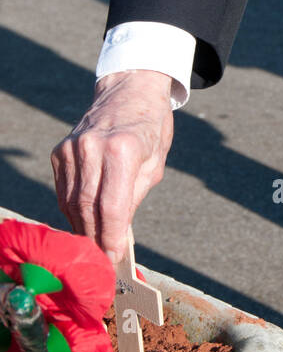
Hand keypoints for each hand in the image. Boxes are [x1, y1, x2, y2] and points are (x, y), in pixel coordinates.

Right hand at [51, 70, 174, 262]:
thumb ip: (133, 198)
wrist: (129, 92)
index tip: (113, 258)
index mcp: (123, 149)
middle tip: (102, 259)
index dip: (111, 236)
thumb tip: (118, 234)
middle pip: (86, 207)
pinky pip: (63, 189)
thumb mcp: (154, 165)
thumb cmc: (150, 129)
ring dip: (81, 227)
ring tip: (93, 245)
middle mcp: (92, 147)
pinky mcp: (60, 150)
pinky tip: (83, 221)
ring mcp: (72, 147)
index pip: (111, 206)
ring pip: (70, 201)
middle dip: (94, 237)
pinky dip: (71, 209)